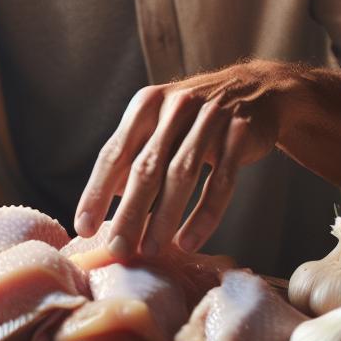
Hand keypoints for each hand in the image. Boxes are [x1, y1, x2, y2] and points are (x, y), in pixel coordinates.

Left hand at [74, 60, 294, 258]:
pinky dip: (204, 215)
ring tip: (150, 250)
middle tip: (117, 248)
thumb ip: (133, 156)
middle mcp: (175, 107)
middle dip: (129, 212)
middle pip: (146, 167)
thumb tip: (104, 198)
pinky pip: (220, 182)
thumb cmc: (196, 117)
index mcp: (146, 105)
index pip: (114, 152)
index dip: (97, 191)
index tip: (83, 227)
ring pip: (182, 175)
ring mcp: (210, 119)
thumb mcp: (160, 124)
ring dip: (163, 217)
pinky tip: (188, 241)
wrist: (257, 90)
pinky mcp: (240, 134)